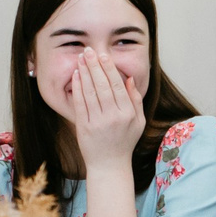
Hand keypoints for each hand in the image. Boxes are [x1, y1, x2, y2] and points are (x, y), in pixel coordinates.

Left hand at [64, 47, 147, 173]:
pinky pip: (80, 103)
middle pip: (102, 86)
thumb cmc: (125, 142)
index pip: (117, 86)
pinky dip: (78, 88)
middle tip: (89, 51)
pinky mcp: (84, 127)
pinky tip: (76, 76)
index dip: (109, 69)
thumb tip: (129, 79)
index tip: (104, 55)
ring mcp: (97, 122)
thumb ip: (135, 100)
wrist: (109, 165)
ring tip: (81, 59)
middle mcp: (113, 117)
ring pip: (90, 92)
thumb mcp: (138, 122)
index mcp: (128, 114)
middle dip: (95, 66)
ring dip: (85, 73)